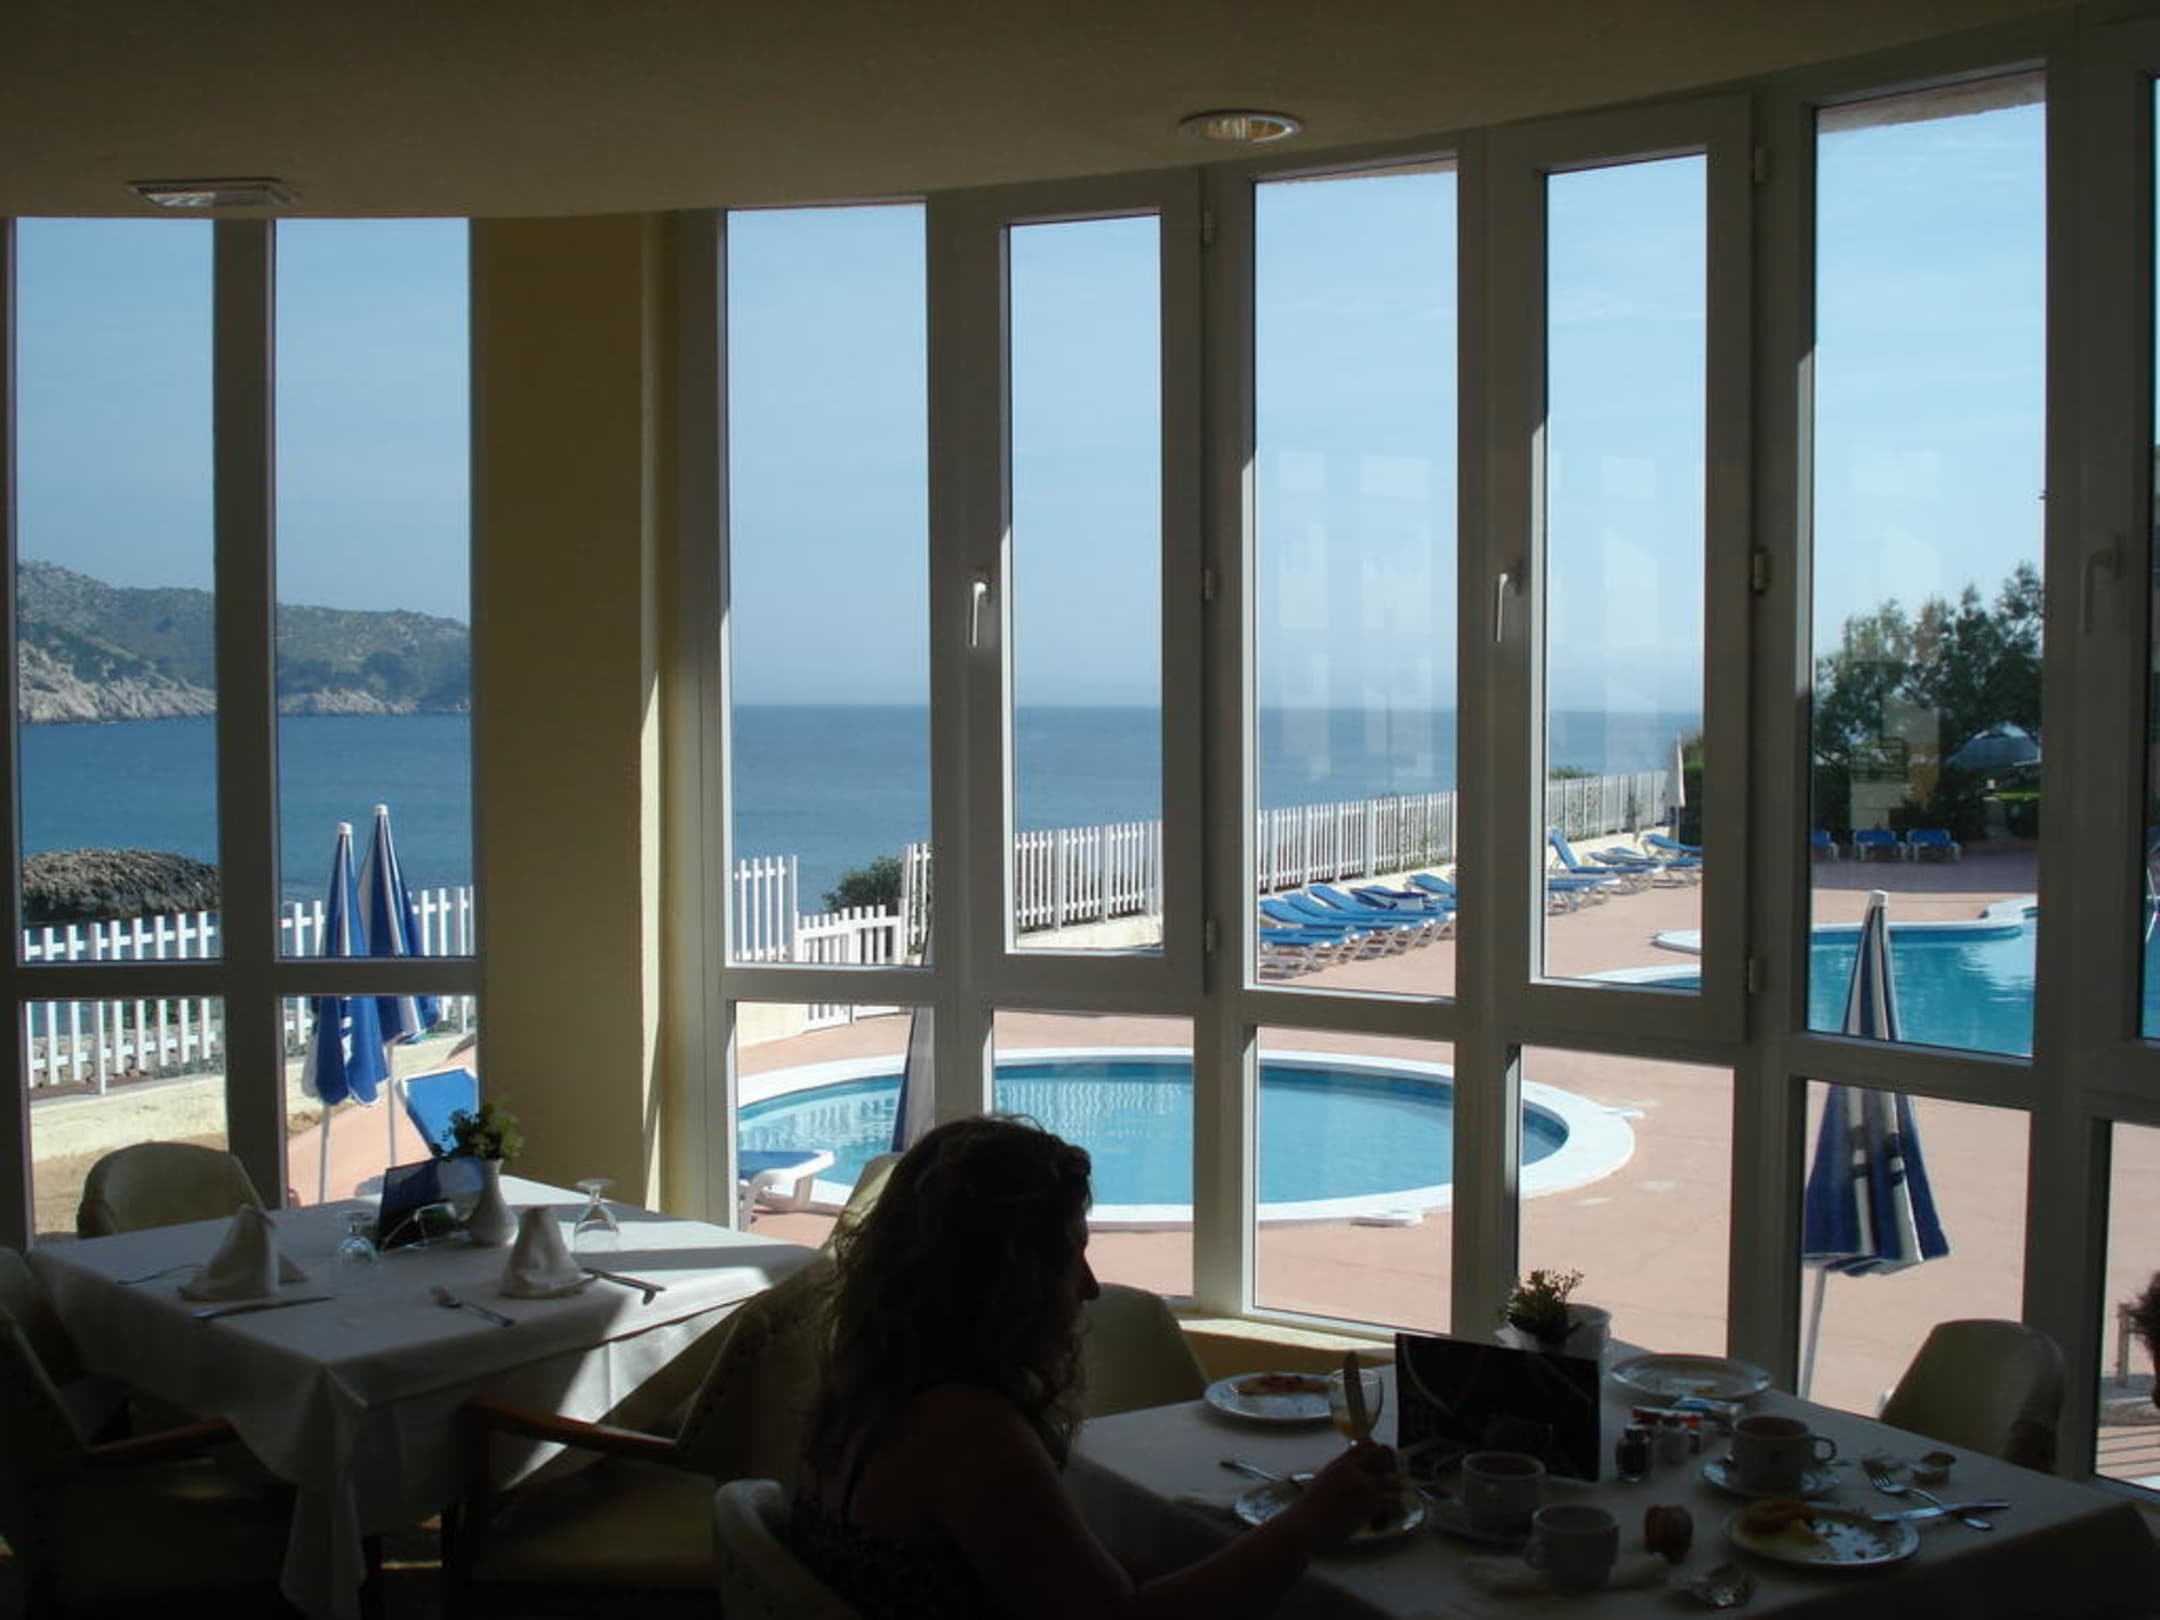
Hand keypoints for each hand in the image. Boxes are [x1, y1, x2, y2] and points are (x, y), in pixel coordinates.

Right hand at [1279, 1441, 1401, 1548]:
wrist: (1302, 1527)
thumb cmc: (1306, 1511)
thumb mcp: (1322, 1482)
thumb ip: (1341, 1475)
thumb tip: (1355, 1478)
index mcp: (1340, 1463)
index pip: (1368, 1444)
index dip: (1378, 1454)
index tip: (1379, 1468)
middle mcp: (1353, 1468)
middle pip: (1386, 1454)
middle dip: (1392, 1469)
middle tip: (1387, 1487)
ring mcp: (1363, 1484)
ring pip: (1395, 1480)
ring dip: (1393, 1495)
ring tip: (1383, 1510)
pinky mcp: (1370, 1502)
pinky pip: (1395, 1501)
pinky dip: (1393, 1512)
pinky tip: (1380, 1522)